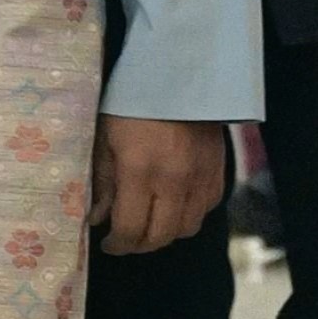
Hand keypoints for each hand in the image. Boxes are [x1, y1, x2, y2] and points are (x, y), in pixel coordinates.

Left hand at [90, 116, 226, 253]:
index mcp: (140, 171)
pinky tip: (175, 202)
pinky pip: (207, 208)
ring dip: (166, 232)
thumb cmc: (132, 103)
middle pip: (160, 237)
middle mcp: (174, 180)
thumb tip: (99, 219)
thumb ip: (103, 183)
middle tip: (126, 237)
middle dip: (139, 244)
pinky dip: (190, 213)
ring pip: (187, 228)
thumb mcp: (105, 139)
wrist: (179, 74)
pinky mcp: (218, 169)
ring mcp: (201, 176)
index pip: (130, 229)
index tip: (107, 242)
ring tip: (151, 221)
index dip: (116, 244)